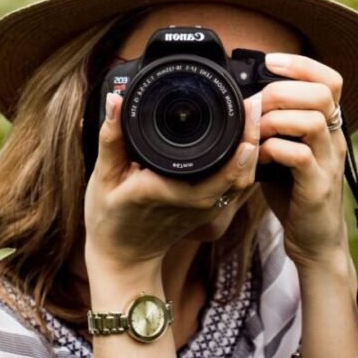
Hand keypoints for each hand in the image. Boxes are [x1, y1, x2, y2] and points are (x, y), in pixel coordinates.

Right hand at [84, 92, 260, 272]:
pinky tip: (244, 139)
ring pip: (243, 180)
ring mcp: (206, 210)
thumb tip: (116, 100)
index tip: (245, 111)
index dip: (238, 144)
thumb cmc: (109, 218)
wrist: (123, 256)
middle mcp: (195, 204)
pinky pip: (236, 186)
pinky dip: (244, 162)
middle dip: (252, 136)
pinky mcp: (210, 211)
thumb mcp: (104, 176)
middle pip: (240, 172)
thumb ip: (111, 138)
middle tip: (253, 103)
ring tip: (251, 114)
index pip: (217, 171)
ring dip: (252, 148)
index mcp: (170, 192)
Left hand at [255, 53, 348, 269]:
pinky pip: (301, 156)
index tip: (270, 61)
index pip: (330, 80)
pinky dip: (274, 150)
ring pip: (312, 121)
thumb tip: (242, 101)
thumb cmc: (294, 193)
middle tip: (256, 105)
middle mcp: (334, 140)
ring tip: (256, 132)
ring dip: (275, 120)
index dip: (301, 64)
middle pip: (323, 93)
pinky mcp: (318, 187)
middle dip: (282, 91)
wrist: (313, 240)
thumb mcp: (284, 151)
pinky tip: (260, 157)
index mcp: (328, 127)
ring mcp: (329, 163)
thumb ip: (273, 127)